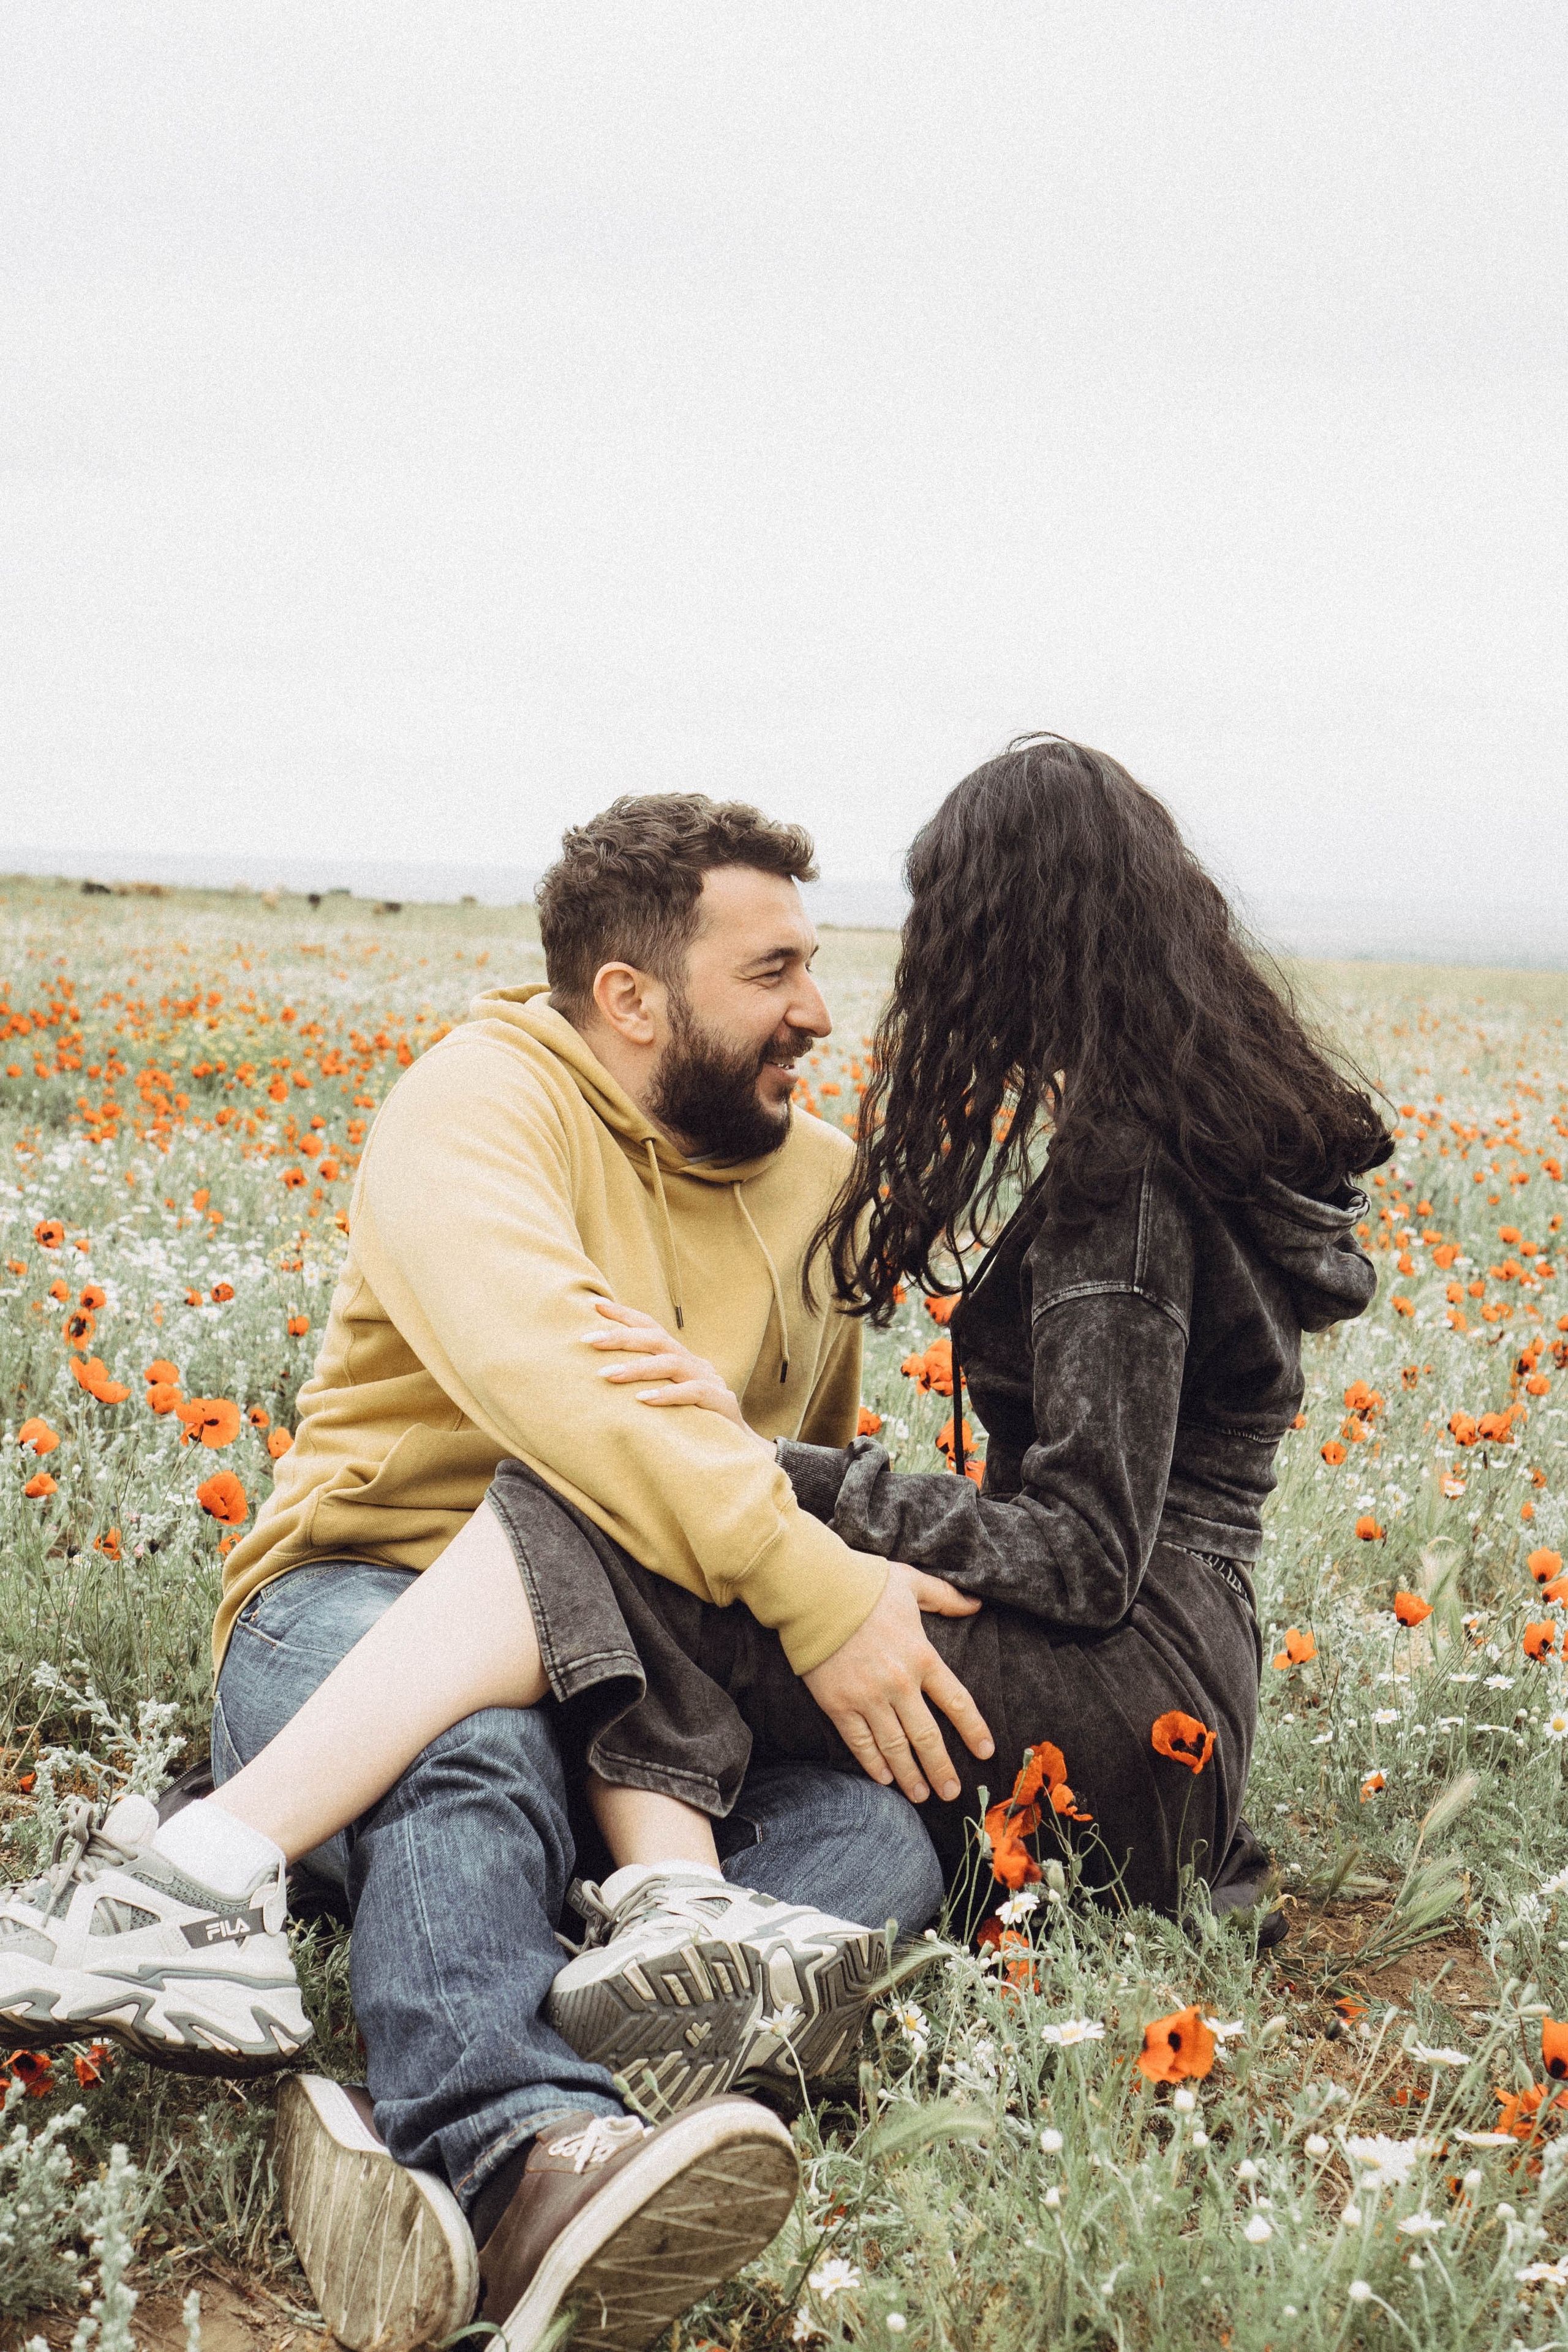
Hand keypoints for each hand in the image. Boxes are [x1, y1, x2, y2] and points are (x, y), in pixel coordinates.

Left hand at [582, 1300, 770, 1451]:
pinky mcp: (719, 1402)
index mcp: (677, 1357)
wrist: (736, 1446)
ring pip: (671, 1363)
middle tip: (588, 1340)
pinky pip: (693, 1393)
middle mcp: (692, 1362)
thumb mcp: (666, 1394)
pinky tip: (643, 1400)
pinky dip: (667, 1394)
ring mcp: (708, 1380)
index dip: (624, 1314)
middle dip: (621, 1337)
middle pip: (656, 1339)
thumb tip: (598, 1372)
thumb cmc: (691, 1419)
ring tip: (606, 1374)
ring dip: (636, 1368)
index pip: (650, 1327)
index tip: (593, 1304)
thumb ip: (644, 1381)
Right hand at [803, 1563, 992, 1804]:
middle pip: (928, 1737)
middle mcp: (900, 1683)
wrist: (815, 1590)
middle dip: (942, 1768)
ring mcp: (868, 1697)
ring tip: (922, 1795)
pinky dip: (873, 1763)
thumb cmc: (865, 1584)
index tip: (985, 1752)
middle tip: (952, 1792)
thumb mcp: (912, 1583)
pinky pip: (860, 1742)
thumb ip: (946, 1597)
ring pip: (895, 1747)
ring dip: (910, 1775)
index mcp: (923, 1656)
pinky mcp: (838, 1704)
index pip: (957, 1702)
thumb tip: (975, 1604)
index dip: (973, 1730)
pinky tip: (883, 1778)